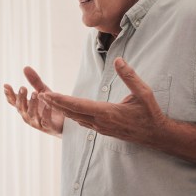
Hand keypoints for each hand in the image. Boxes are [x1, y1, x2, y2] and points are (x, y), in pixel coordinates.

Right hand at [4, 67, 63, 136]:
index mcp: (25, 107)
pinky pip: (45, 120)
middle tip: (23, 87)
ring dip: (32, 103)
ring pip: (31, 114)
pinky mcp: (48, 127)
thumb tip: (25, 67)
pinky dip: (45, 112)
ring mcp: (37, 122)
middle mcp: (28, 115)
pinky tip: (47, 104)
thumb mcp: (42, 91)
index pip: (14, 101)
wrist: (65, 122)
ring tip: (35, 93)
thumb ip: (34, 81)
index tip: (6, 85)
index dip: (9, 94)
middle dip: (21, 97)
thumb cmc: (50, 106)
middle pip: (21, 107)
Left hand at [39, 57, 166, 144]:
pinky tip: (66, 109)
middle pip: (72, 112)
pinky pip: (82, 122)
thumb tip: (118, 60)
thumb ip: (130, 76)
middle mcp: (100, 122)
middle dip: (56, 104)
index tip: (48, 94)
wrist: (156, 135)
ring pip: (75, 118)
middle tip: (40, 95)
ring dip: (61, 109)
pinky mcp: (102, 130)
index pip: (79, 105)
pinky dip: (71, 114)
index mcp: (107, 112)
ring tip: (48, 100)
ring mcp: (100, 128)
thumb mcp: (144, 93)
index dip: (62, 100)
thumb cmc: (150, 113)